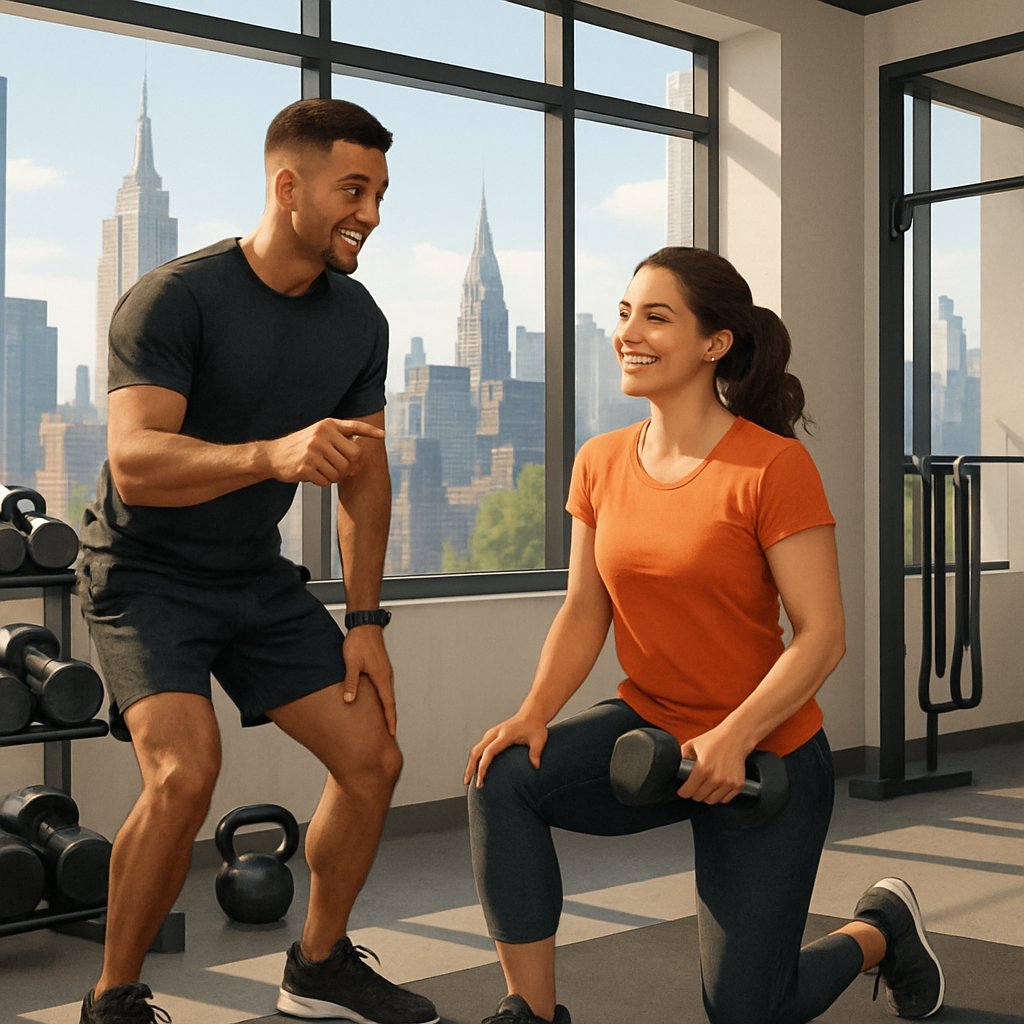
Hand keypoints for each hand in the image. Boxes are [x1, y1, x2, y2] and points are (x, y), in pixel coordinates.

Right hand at [265, 418, 385, 485]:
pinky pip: (327, 481)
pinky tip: (313, 475)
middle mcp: (322, 435)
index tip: (383, 435)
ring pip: (341, 471)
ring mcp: (313, 450)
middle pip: (353, 456)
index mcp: (327, 425)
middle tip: (340, 470)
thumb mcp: (319, 433)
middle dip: (349, 467)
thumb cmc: (301, 446)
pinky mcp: (306, 467)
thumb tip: (362, 450)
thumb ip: (338, 437)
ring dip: (335, 476)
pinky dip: (323, 482)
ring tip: (323, 471)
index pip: (354, 426)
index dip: (370, 431)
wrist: (273, 455)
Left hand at [340, 626, 395, 735]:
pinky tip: (377, 701)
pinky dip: (383, 699)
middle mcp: (386, 676)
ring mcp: (384, 672)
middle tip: (389, 733)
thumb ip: (351, 683)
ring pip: (387, 695)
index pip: (388, 704)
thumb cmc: (359, 642)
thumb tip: (348, 700)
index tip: (392, 733)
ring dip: (387, 709)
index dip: (390, 719)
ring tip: (384, 721)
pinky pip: (383, 688)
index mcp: (382, 677)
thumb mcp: (352, 664)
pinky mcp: (380, 668)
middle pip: (390, 702)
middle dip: (390, 718)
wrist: (365, 625)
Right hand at [464, 713, 548, 787]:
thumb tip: (535, 767)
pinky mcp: (491, 735)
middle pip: (476, 751)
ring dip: (471, 764)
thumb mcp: (539, 739)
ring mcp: (491, 733)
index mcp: (505, 734)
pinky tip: (476, 770)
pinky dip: (475, 759)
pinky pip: (479, 748)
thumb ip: (536, 752)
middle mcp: (494, 733)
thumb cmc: (535, 727)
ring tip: (468, 780)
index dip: (483, 767)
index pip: (489, 752)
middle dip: (470, 767)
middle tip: (467, 783)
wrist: (531, 714)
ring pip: (475, 750)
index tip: (481, 780)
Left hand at [676, 727, 751, 804]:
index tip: (682, 790)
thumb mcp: (692, 744)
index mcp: (703, 768)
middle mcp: (716, 777)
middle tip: (693, 787)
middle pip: (699, 798)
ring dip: (706, 796)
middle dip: (693, 793)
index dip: (682, 792)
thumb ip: (682, 756)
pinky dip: (719, 796)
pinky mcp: (738, 785)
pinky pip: (725, 800)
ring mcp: (728, 782)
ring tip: (704, 787)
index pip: (688, 791)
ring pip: (712, 801)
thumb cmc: (713, 740)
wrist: (736, 737)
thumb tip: (673, 767)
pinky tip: (716, 787)